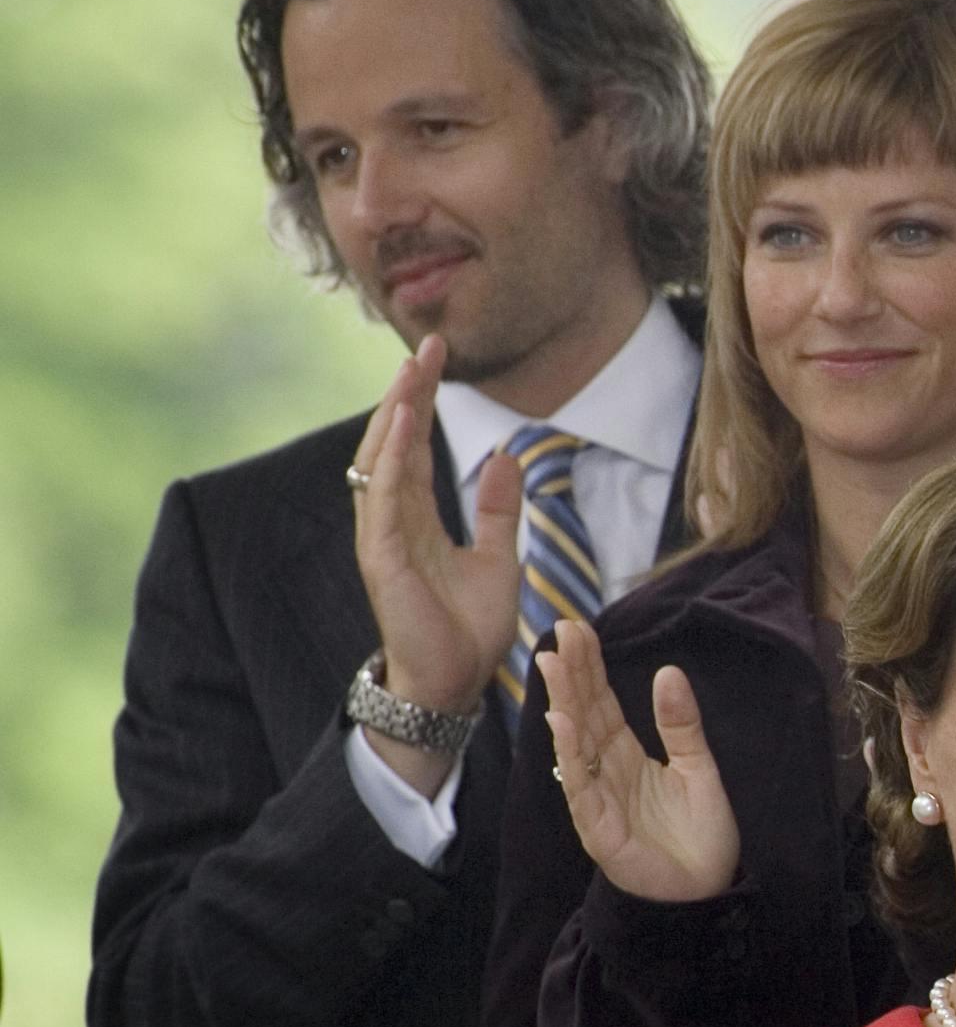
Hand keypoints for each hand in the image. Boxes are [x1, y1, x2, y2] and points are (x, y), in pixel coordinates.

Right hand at [350, 334, 521, 786]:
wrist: (454, 683)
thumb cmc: (468, 629)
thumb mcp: (498, 559)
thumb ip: (497, 511)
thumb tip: (504, 457)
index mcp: (419, 517)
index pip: (418, 445)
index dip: (427, 401)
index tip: (441, 356)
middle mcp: (393, 519)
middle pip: (397, 440)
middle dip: (411, 392)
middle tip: (429, 343)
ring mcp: (382, 536)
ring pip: (383, 459)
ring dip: (397, 413)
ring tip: (412, 369)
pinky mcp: (381, 557)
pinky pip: (382, 498)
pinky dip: (390, 459)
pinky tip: (401, 425)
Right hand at [534, 619, 740, 903]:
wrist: (706, 892)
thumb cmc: (700, 836)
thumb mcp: (700, 769)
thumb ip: (682, 724)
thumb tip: (668, 671)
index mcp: (628, 756)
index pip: (602, 702)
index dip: (591, 667)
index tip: (578, 629)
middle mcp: (606, 772)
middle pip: (584, 714)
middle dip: (572, 673)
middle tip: (561, 630)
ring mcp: (599, 798)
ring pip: (575, 743)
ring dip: (563, 702)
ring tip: (553, 663)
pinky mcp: (599, 827)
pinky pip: (581, 786)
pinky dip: (571, 754)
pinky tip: (562, 722)